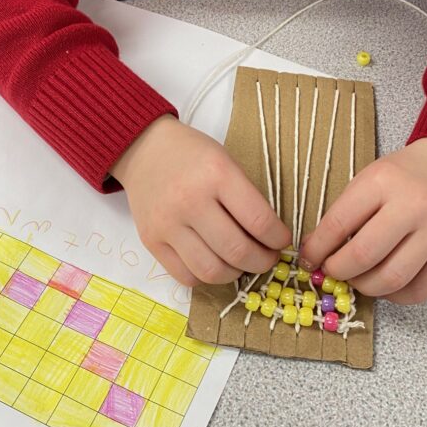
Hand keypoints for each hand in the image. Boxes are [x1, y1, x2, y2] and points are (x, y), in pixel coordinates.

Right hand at [111, 115, 291, 285]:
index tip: (282, 241)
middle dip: (262, 261)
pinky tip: (214, 262)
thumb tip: (270, 239)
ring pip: (211, 271)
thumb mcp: (226, 162)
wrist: (144, 149)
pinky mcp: (151, 241)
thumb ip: (247, 198)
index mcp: (217, 174)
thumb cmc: (192, 155)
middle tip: (267, 257)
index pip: (259, 221)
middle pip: (237, 251)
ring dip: (235, 273)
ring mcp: (167, 224)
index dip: (278, 239)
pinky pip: (186, 276)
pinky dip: (206, 277)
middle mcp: (190, 201)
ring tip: (241, 263)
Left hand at [299, 138, 426, 303]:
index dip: (316, 248)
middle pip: (363, 256)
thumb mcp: (367, 179)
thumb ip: (344, 214)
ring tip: (358, 278)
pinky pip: (418, 291)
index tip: (308, 258)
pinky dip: (395, 296)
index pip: (338, 224)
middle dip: (338, 271)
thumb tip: (315, 252)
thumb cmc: (404, 174)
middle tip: (332, 270)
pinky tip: (386, 283)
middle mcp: (413, 206)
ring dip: (364, 287)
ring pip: (391, 280)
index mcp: (382, 182)